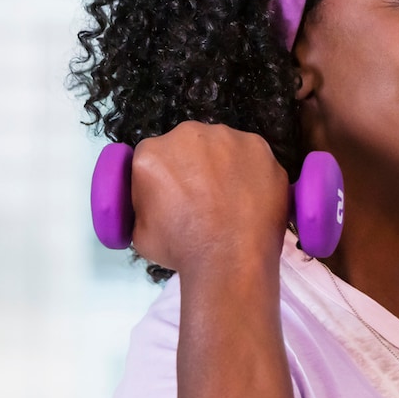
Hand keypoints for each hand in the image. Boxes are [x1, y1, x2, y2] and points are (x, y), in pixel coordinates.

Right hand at [129, 121, 289, 273]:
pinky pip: (252, 155)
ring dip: (224, 166)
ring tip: (231, 200)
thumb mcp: (140, 231)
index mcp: (152, 154)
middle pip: (188, 145)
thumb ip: (144, 202)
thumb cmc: (182, 251)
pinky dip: (252, 171)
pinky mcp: (258, 146)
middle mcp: (188, 136)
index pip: (155, 157)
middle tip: (204, 198)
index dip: (166, 177)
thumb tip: (156, 199)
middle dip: (194, 166)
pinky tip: (251, 196)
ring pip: (222, 147)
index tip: (176, 196)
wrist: (229, 261)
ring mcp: (227, 138)